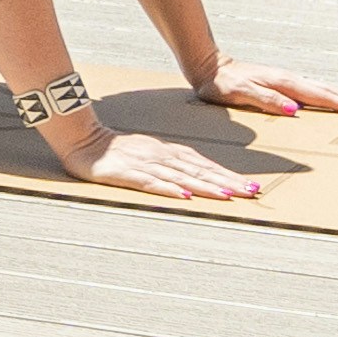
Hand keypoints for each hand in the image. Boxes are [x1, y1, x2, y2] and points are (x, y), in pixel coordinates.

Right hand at [59, 127, 275, 204]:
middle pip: (200, 171)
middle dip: (227, 183)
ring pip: (182, 177)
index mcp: (170, 152)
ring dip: (206, 186)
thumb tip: (199, 181)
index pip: (206, 166)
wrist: (84, 140)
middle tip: (252, 193)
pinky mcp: (128, 174)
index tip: (252, 187)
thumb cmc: (119, 150)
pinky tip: (185, 196)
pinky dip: (170, 189)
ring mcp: (147, 164)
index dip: (229, 176)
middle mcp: (163, 157)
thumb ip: (173, 164)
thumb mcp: (151, 153)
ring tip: (227, 196)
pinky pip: (152, 182)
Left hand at [203, 66, 337, 121]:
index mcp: (284, 83)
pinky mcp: (282, 84)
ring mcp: (287, 80)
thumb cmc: (221, 85)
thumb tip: (294, 109)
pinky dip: (328, 95)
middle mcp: (289, 80)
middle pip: (327, 90)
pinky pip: (312, 91)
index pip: (320, 96)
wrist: (209, 68)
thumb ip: (266, 101)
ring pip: (322, 89)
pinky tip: (333, 101)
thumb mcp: (240, 94)